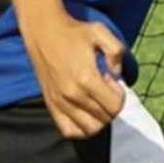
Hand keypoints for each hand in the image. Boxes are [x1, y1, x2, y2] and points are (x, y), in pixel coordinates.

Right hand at [27, 18, 126, 138]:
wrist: (43, 32)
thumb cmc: (74, 32)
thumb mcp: (101, 32)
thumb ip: (117, 51)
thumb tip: (117, 74)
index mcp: (86, 79)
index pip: (115, 106)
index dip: (120, 95)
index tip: (111, 80)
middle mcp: (72, 95)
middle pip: (105, 118)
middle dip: (111, 104)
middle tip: (103, 86)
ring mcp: (60, 102)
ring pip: (90, 129)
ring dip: (99, 117)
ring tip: (94, 99)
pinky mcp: (51, 105)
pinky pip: (69, 131)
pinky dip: (81, 128)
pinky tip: (85, 112)